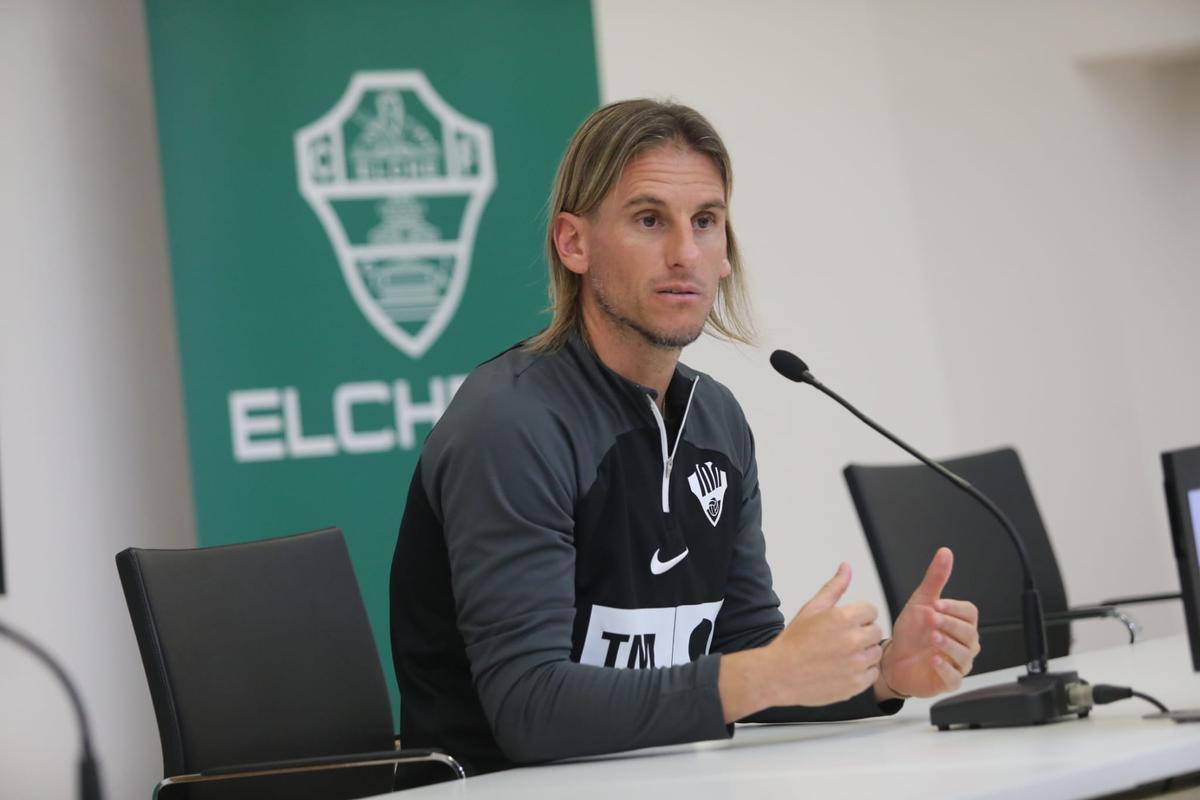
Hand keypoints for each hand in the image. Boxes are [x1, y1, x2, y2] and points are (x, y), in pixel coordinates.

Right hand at [760, 562, 883, 707]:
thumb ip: (834, 587)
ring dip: (864, 652)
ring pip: (876, 652)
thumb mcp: (811, 609)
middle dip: (862, 633)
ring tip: (841, 655)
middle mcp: (852, 640)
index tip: (845, 623)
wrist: (779, 675)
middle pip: (876, 631)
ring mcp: (856, 664)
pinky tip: (843, 669)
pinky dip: (862, 672)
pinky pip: (873, 673)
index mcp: (842, 618)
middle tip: (841, 640)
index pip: (871, 610)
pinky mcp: (857, 684)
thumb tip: (846, 567)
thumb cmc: (793, 642)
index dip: (858, 615)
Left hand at [876, 547, 979, 699]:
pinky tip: (934, 659)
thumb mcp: (920, 602)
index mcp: (960, 623)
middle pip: (968, 632)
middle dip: (950, 624)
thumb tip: (945, 553)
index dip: (954, 608)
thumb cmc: (911, 633)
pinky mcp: (948, 681)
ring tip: (933, 637)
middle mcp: (963, 643)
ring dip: (948, 644)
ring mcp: (958, 663)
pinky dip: (945, 668)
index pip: (969, 612)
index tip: (937, 604)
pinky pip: (954, 677)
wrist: (894, 659)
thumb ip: (935, 579)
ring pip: (964, 654)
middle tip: (932, 619)